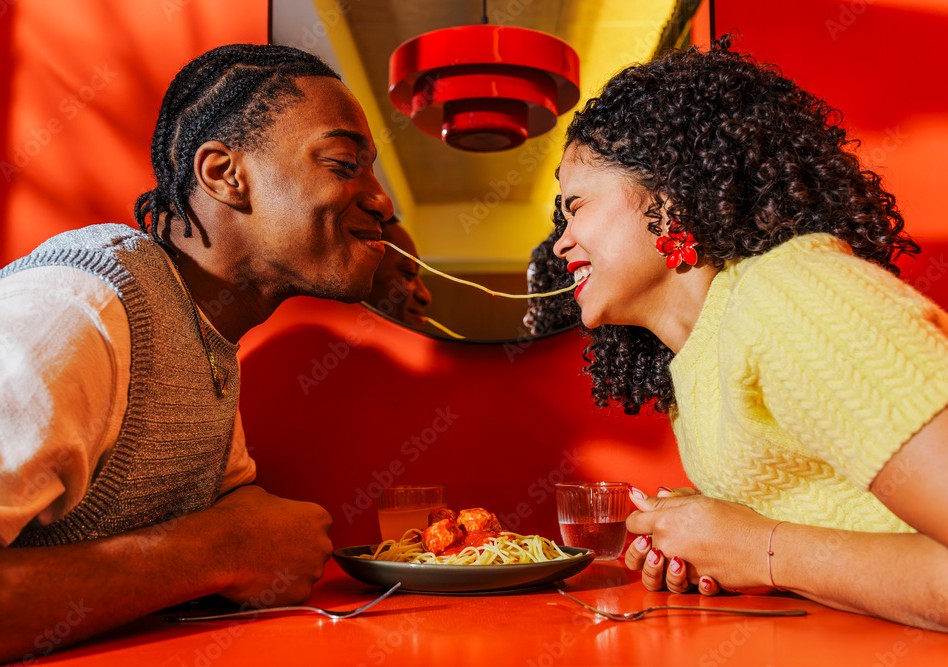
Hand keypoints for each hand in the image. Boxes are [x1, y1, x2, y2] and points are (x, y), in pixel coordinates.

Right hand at [209, 485, 332, 606]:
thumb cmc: (237, 518)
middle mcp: (322, 544)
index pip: (317, 525)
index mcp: (317, 517)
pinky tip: (263, 583)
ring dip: (290, 573)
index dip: (298, 530)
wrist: (219, 548)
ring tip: (264, 569)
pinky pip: (294, 593)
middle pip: (315, 551)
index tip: (283, 534)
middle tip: (273, 553)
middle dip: (298, 552)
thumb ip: (278, 505)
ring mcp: (313, 571)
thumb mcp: (261, 496)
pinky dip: (281, 592)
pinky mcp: (300, 594)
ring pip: (306, 574)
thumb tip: (273, 511)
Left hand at [625, 487, 773, 593]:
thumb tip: (636, 495)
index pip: (633, 522)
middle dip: (642, 548)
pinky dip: (684, 580)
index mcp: (664, 521)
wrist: (762, 548)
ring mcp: (678, 567)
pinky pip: (677, 586)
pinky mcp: (691, 583)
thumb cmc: (736, 520)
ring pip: (652, 576)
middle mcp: (666, 545)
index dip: (639, 519)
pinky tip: (696, 570)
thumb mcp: (699, 501)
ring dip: (660, 568)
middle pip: (636, 553)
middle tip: (656, 541)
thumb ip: (665, 501)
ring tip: (677, 557)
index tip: (649, 519)